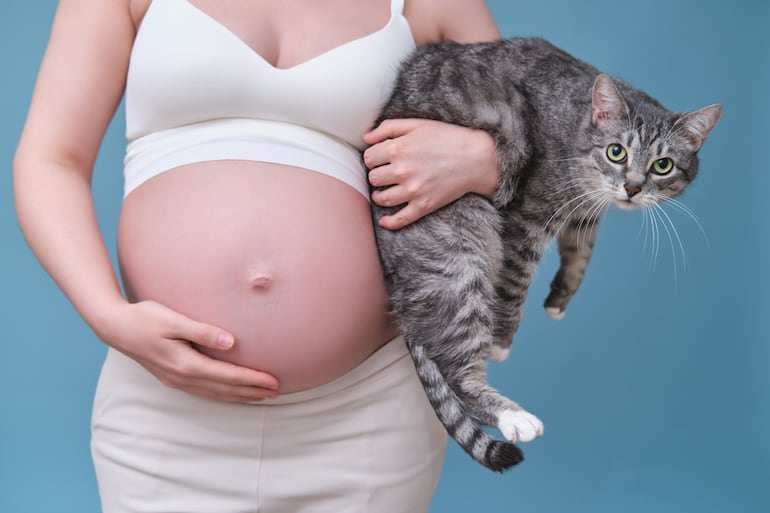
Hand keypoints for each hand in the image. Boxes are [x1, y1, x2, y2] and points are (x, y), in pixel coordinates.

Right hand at [98, 300, 279, 402]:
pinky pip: (204, 392)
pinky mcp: (172, 378)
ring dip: (239, 396)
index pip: (228, 376)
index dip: (252, 379)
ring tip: (261, 396)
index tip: (273, 380)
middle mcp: (182, 377)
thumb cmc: (145, 317)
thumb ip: (202, 331)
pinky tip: (231, 394)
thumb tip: (230, 342)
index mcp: (186, 364)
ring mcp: (176, 380)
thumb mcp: (173, 320)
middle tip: (277, 391)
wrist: (115, 327)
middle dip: (252, 391)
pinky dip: (222, 395)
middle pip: (225, 389)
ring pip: (215, 394)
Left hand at [363, 118, 498, 229]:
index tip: (380, 160)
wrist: (477, 158)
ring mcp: (413, 190)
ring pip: (382, 199)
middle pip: (373, 178)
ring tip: (384, 192)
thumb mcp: (418, 124)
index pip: (369, 158)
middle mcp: (402, 170)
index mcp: (399, 148)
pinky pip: (400, 219)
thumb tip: (366, 138)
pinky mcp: (424, 205)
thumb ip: (389, 127)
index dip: (373, 158)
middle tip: (385, 174)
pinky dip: (389, 222)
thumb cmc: (448, 138)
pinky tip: (384, 220)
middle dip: (377, 175)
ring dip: (379, 196)